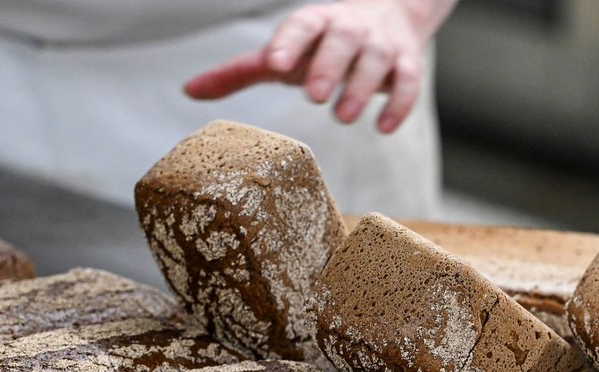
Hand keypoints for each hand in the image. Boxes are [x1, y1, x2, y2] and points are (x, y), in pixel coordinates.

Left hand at [184, 0, 456, 133]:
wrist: (388, 16)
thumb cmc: (321, 45)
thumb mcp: (283, 54)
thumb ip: (239, 73)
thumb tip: (188, 91)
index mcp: (314, 23)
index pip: (301, 26)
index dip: (289, 43)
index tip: (275, 64)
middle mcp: (349, 28)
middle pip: (341, 41)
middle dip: (329, 66)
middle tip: (314, 97)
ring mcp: (380, 44)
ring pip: (375, 61)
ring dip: (362, 88)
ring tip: (344, 116)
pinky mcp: (407, 63)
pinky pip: (409, 81)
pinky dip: (399, 104)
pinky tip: (383, 127)